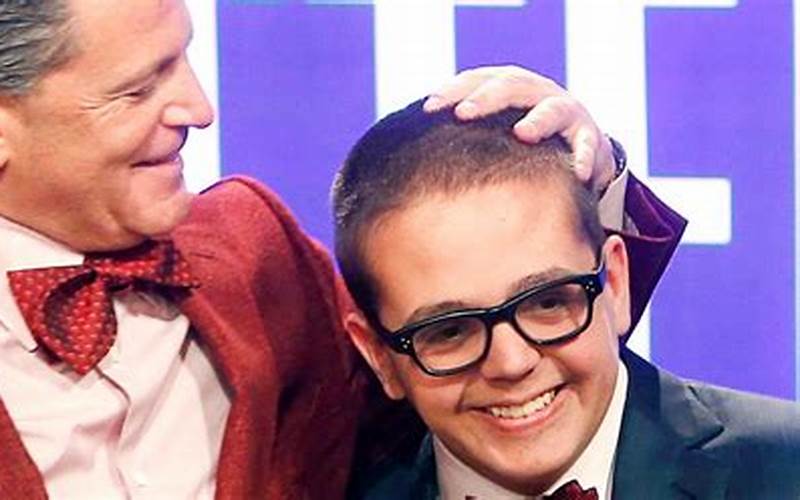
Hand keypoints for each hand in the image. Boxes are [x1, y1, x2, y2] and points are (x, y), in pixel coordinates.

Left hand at [425, 65, 614, 192]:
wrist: (578, 145)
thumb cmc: (523, 138)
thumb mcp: (494, 128)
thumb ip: (464, 130)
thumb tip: (410, 146)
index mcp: (509, 85)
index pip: (477, 79)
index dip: (452, 90)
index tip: (428, 109)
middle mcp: (536, 91)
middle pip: (510, 85)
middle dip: (486, 99)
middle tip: (464, 114)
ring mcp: (565, 110)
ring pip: (552, 108)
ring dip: (538, 120)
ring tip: (522, 133)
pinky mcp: (589, 134)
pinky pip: (589, 144)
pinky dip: (584, 156)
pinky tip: (579, 173)